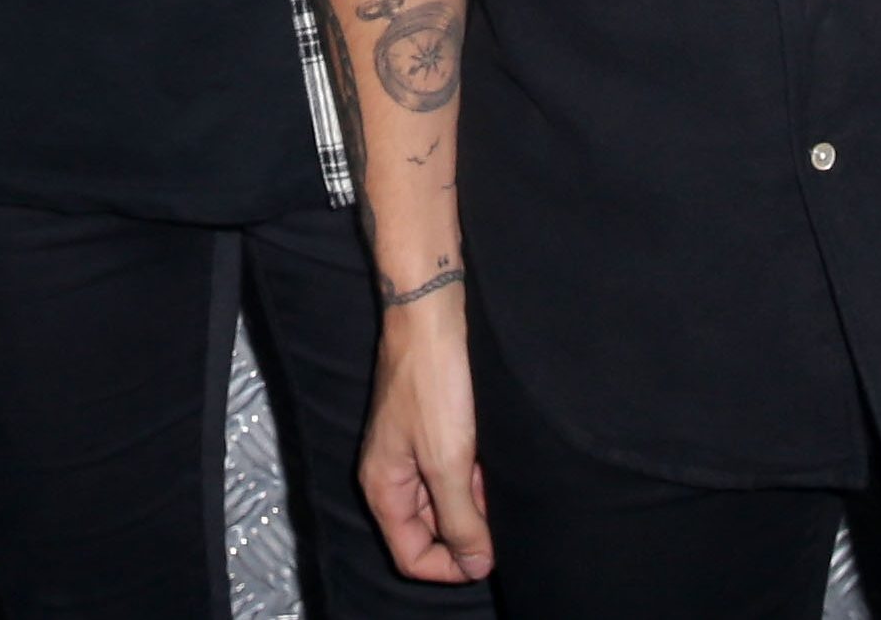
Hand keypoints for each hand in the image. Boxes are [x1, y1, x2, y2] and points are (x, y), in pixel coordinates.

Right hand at [362, 290, 492, 585]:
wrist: (430, 315)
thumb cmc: (432, 383)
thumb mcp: (449, 461)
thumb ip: (460, 519)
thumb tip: (475, 566)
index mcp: (384, 489)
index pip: (411, 557)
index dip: (451, 564)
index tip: (488, 551)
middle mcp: (392, 476)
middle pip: (428, 532)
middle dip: (465, 528)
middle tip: (496, 508)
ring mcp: (409, 453)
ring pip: (444, 502)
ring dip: (473, 500)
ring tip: (493, 476)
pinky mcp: (428, 432)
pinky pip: (452, 472)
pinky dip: (474, 475)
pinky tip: (492, 457)